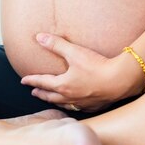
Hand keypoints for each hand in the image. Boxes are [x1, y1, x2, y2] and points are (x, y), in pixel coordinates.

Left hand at [20, 33, 144, 112]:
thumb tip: (39, 37)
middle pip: (51, 96)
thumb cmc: (97, 66)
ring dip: (55, 101)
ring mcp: (83, 103)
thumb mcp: (74, 52)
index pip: (43, 82)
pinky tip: (75, 104)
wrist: (120, 80)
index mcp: (63, 85)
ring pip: (64, 104)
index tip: (24, 81)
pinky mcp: (95, 105)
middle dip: (41, 94)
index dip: (32, 80)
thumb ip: (56, 44)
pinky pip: (78, 108)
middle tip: (34, 92)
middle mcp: (70, 97)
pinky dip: (72, 106)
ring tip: (51, 99)